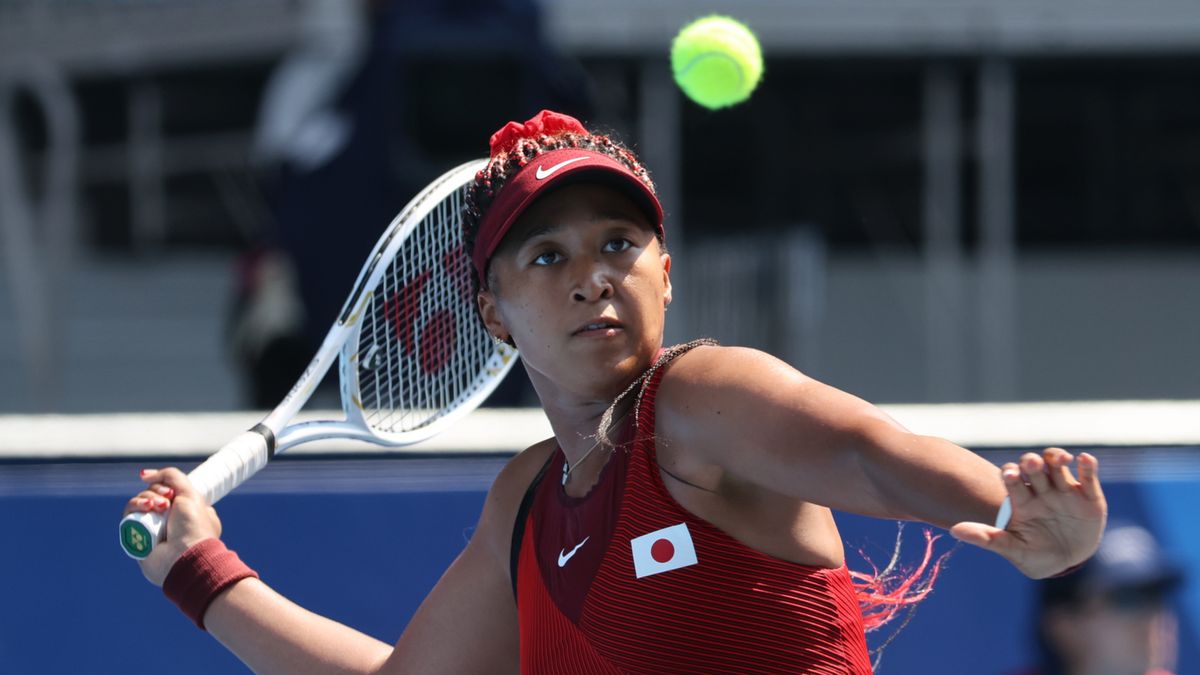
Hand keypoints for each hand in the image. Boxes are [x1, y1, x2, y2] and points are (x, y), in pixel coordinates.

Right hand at [122, 468, 221, 585]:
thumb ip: (171, 476)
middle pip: (152, 493)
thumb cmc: (193, 527)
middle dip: (158, 492)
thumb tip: (145, 475)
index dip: (166, 486)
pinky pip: (128, 514)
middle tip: (167, 502)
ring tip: (158, 507)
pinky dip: (134, 507)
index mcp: (184, 510)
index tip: (172, 491)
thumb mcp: (190, 494)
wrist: (185, 557)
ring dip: (146, 499)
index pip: (167, 489)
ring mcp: (151, 527)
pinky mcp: (136, 535)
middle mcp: (167, 519)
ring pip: (139, 502)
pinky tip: (145, 508)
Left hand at [950, 448, 1106, 578]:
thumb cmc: (1033, 555)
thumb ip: (987, 538)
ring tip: (1060, 459)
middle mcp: (1041, 490)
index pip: (1013, 479)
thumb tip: (954, 530)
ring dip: (1057, 459)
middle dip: (1032, 464)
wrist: (1066, 562)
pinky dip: (1088, 467)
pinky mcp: (1089, 496)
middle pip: (1034, 469)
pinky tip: (1085, 459)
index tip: (1010, 476)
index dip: (1012, 476)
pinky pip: (1088, 477)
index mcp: (1021, 500)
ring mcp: (1065, 491)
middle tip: (1031, 463)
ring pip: (1059, 467)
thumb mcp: (1012, 549)